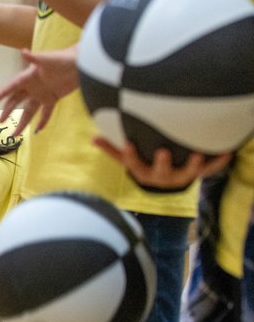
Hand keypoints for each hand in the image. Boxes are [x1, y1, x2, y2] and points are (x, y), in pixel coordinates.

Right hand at [0, 47, 78, 133]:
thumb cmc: (61, 59)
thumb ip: (34, 58)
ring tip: (15, 134)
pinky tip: (38, 130)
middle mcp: (31, 87)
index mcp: (27, 77)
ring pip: (28, 110)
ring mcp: (41, 94)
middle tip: (0, 121)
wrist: (79, 63)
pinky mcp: (52, 98)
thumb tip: (23, 51)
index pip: (12, 86)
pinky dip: (42, 121)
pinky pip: (46, 113)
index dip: (3, 93)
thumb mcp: (47, 59)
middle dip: (8, 111)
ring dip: (22, 122)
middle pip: (16, 101)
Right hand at [93, 137, 232, 187]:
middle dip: (162, 163)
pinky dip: (220, 162)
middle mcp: (163, 178)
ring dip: (193, 165)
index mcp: (144, 173)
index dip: (130, 155)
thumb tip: (93, 138)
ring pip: (188, 173)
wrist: (167, 182)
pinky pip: (211, 169)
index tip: (128, 143)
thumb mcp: (128, 160)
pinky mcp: (199, 173)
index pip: (134, 166)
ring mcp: (183, 175)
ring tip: (197, 153)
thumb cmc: (145, 165)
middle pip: (162, 173)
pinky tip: (228, 151)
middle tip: (163, 152)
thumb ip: (112, 150)